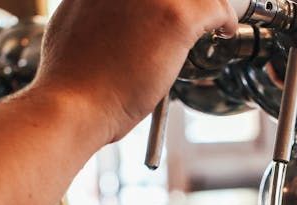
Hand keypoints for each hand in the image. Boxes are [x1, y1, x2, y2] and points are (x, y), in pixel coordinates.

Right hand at [32, 0, 237, 143]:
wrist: (74, 102)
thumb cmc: (72, 76)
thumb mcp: (74, 19)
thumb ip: (98, 6)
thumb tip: (115, 11)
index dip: (161, 1)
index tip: (166, 8)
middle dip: (184, 3)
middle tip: (189, 17)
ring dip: (208, 5)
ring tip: (213, 22)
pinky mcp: (176, 17)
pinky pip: (216, 8)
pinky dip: (224, 19)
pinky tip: (223, 30)